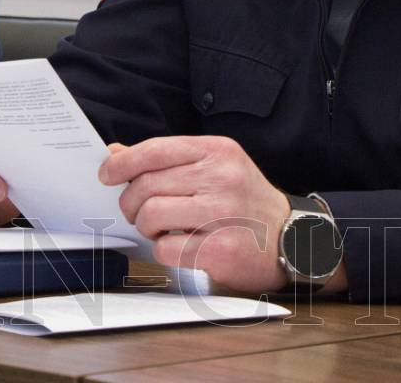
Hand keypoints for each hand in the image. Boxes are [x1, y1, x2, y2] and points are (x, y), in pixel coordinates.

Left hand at [99, 135, 296, 294]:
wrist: (293, 239)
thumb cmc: (247, 202)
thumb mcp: (215, 167)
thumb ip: (169, 161)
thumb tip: (117, 153)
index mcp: (217, 151)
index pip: (155, 150)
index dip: (122, 163)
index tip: (107, 175)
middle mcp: (221, 177)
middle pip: (147, 185)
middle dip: (132, 203)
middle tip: (138, 212)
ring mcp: (223, 213)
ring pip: (151, 216)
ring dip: (146, 227)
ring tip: (160, 229)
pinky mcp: (221, 248)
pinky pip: (166, 248)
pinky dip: (163, 250)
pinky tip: (179, 245)